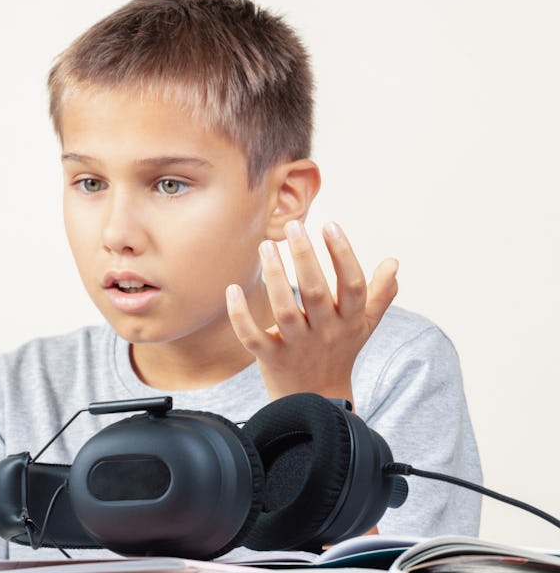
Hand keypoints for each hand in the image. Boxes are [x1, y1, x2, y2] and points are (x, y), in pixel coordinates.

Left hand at [226, 220, 397, 401]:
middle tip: (293, 225)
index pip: (352, 284)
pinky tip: (233, 288)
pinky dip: (240, 315)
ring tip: (266, 245)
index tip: (330, 225)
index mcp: (350, 321)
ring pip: (284, 311)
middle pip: (316, 293)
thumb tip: (394, 262)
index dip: (343, 254)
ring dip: (274, 277)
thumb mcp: (365, 326)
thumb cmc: (340, 352)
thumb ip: (379, 294)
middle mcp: (325, 333)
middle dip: (305, 257)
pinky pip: (252, 337)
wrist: (317, 400)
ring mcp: (297, 347)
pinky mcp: (270, 358)